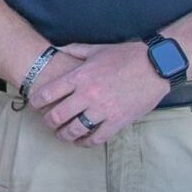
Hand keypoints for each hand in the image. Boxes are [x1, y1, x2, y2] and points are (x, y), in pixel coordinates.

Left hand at [28, 41, 164, 146]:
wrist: (156, 65)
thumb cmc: (126, 55)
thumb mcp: (97, 49)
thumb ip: (74, 50)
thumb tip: (56, 48)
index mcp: (80, 76)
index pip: (48, 93)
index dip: (36, 102)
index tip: (34, 105)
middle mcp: (88, 95)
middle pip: (57, 116)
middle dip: (48, 121)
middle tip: (48, 122)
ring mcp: (103, 110)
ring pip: (74, 130)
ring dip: (64, 134)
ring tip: (62, 134)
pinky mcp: (118, 121)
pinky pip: (96, 138)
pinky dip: (85, 142)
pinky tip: (81, 141)